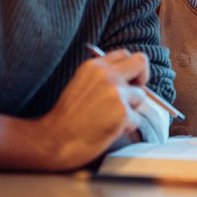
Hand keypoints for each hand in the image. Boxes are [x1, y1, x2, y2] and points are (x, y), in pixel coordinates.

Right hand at [34, 49, 151, 169]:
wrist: (54, 141)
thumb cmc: (67, 117)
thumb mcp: (81, 84)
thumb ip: (103, 77)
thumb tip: (130, 77)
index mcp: (94, 66)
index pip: (125, 54)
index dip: (130, 69)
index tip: (127, 82)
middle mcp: (107, 75)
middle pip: (141, 62)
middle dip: (142, 77)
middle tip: (133, 94)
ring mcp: (116, 93)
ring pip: (141, 95)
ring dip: (131, 109)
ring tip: (110, 119)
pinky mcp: (122, 113)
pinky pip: (137, 119)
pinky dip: (126, 127)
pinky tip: (108, 130)